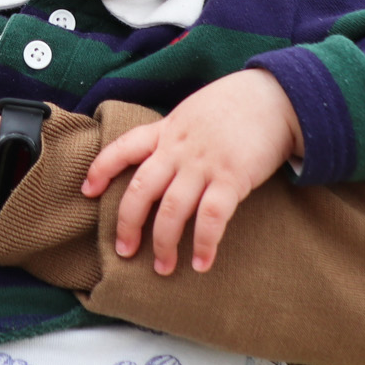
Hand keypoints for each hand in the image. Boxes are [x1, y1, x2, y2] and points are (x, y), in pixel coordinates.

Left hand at [82, 69, 302, 275]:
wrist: (276, 96)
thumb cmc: (236, 106)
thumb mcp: (195, 112)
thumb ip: (176, 135)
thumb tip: (163, 161)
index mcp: (167, 129)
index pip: (124, 147)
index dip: (101, 168)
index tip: (87, 191)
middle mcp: (179, 148)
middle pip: (141, 189)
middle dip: (128, 224)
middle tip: (125, 252)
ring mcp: (204, 163)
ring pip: (172, 209)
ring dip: (164, 243)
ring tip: (163, 268)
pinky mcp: (233, 177)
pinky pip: (212, 217)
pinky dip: (205, 243)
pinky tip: (203, 263)